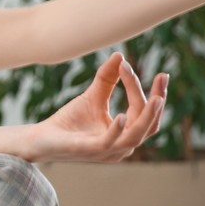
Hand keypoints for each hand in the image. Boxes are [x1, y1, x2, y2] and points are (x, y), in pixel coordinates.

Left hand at [29, 53, 166, 162]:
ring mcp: (107, 151)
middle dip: (158, 101)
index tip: (142, 68)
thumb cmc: (70, 122)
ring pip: (136, 137)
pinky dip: (117, 130)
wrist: (42, 139)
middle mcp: (122, 145)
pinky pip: (109, 143)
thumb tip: (120, 54)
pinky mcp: (89, 151)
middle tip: (162, 77)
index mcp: (125, 133)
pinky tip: (120, 115)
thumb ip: (107, 79)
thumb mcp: (92, 97)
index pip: (142, 110)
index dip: (144, 89)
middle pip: (148, 124)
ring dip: (147, 117)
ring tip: (156, 98)